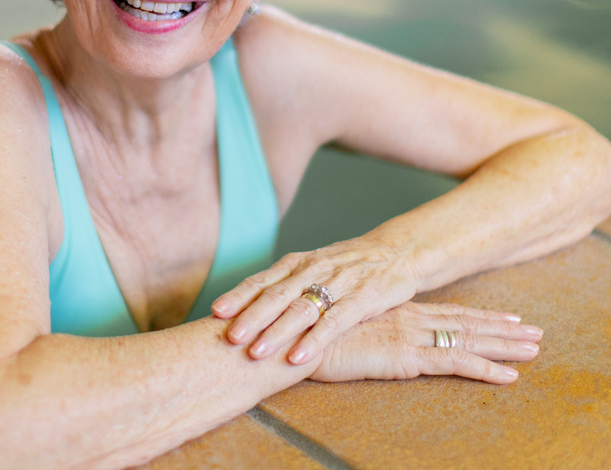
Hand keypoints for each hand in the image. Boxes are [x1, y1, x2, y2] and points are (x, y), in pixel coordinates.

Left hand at [212, 235, 431, 363]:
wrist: (396, 252)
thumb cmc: (347, 265)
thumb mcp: (312, 267)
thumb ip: (283, 285)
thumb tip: (243, 307)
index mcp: (297, 263)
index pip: (262, 280)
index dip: (238, 296)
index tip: (214, 312)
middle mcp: (313, 271)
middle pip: (276, 295)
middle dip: (251, 318)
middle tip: (228, 337)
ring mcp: (338, 284)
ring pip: (301, 309)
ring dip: (276, 333)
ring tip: (256, 353)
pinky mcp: (362, 299)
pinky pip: (334, 322)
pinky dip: (314, 340)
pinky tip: (298, 358)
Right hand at [309, 301, 542, 384]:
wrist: (292, 338)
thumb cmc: (306, 335)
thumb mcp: (339, 328)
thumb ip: (359, 328)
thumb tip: (364, 334)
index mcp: (395, 310)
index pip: (447, 312)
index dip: (479, 316)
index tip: (506, 317)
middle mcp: (408, 318)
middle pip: (466, 322)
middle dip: (503, 328)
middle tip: (536, 332)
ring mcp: (410, 335)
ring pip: (469, 338)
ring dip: (505, 345)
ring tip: (535, 350)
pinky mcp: (405, 355)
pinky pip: (455, 362)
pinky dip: (485, 368)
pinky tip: (508, 376)